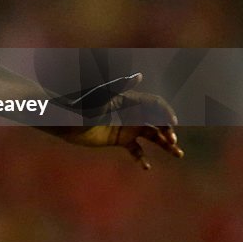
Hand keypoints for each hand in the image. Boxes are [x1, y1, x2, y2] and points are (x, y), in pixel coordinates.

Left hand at [51, 73, 184, 169]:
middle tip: (173, 142)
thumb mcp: (100, 96)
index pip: (155, 105)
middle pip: (158, 121)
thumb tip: (139, 75)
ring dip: (166, 144)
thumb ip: (119, 86)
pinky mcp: (119, 139)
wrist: (64, 120)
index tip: (173, 125)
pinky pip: (136, 149)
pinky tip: (146, 167)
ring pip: (152, 136)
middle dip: (169, 130)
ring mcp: (126, 127)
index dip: (166, 113)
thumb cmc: (80, 105)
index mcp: (130, 100)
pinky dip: (142, 157)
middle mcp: (131, 113)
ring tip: (178, 154)